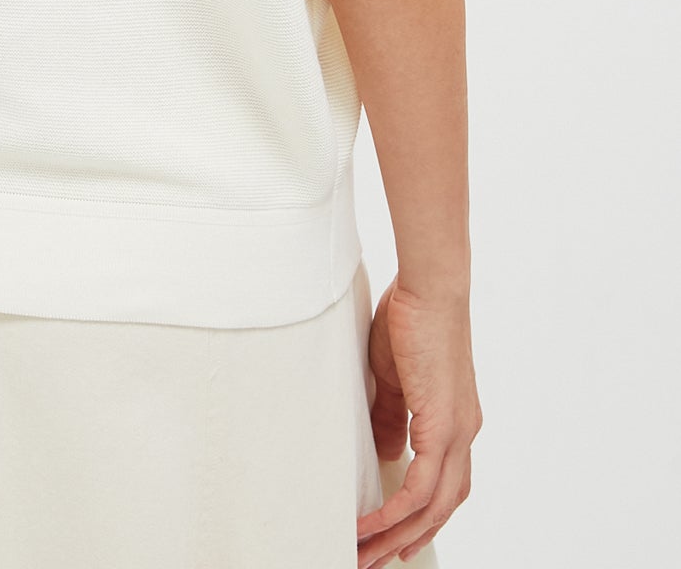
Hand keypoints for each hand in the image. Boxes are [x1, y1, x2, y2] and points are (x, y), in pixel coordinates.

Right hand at [356, 274, 482, 567]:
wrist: (431, 286)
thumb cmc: (411, 315)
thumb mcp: (395, 374)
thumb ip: (392, 415)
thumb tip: (386, 454)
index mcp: (455, 419)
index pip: (442, 484)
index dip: (420, 516)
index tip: (391, 537)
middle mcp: (464, 433)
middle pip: (441, 507)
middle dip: (406, 539)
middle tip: (372, 562)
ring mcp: (459, 432)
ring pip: (433, 507)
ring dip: (398, 535)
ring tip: (364, 554)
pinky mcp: (444, 426)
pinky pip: (421, 487)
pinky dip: (397, 511)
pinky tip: (374, 525)